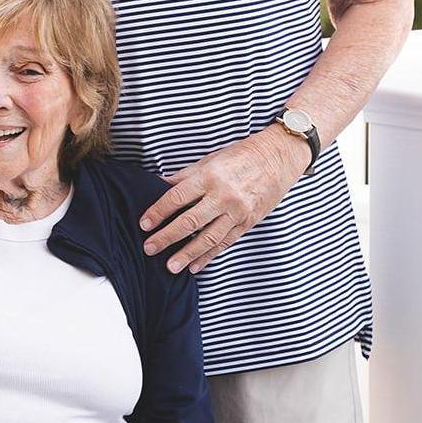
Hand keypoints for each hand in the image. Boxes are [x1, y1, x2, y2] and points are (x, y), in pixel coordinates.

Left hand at [139, 126, 309, 274]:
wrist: (277, 158)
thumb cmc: (240, 156)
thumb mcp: (210, 160)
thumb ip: (184, 176)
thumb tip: (159, 185)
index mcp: (209, 176)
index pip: (177, 197)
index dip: (158, 212)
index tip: (144, 224)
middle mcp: (223, 196)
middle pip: (190, 221)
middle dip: (167, 237)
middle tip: (149, 248)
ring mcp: (237, 212)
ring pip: (208, 238)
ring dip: (187, 254)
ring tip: (170, 266)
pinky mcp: (247, 223)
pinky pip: (225, 243)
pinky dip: (209, 256)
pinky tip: (195, 266)